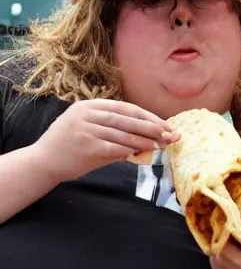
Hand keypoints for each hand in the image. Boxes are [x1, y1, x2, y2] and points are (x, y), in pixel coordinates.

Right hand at [33, 99, 177, 182]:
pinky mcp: (87, 146)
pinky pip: (116, 148)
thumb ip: (115, 130)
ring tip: (161, 144)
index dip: (148, 116)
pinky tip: (144, 152)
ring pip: (124, 134)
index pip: (126, 108)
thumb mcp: (89, 129)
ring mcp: (86, 130)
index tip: (164, 124)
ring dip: (146, 140)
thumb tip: (149, 136)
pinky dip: (132, 150)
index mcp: (89, 106)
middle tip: (169, 134)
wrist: (43, 162)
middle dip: (152, 127)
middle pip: (128, 119)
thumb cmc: (70, 146)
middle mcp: (87, 114)